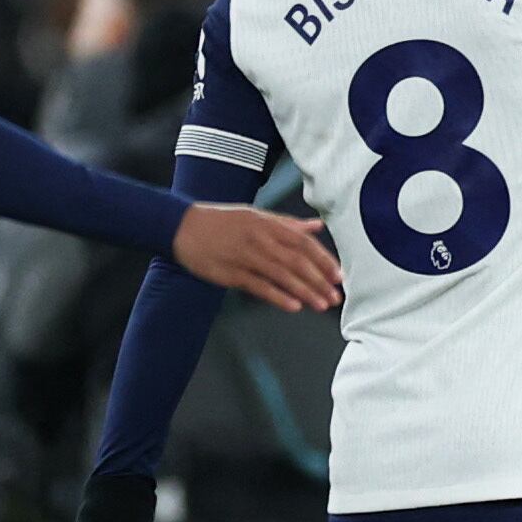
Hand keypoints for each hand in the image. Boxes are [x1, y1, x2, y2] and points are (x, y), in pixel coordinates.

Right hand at [172, 206, 340, 310]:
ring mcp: (245, 256)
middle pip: (297, 260)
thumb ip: (289, 224)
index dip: (323, 260)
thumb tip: (317, 226)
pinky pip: (259, 286)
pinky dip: (277, 296)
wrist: (183, 226)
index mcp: (268, 223)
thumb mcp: (256, 215)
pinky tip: (294, 306)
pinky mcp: (231, 273)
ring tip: (321, 305)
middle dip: (319, 280)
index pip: (303, 242)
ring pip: (281, 275)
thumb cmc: (222, 221)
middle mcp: (260, 238)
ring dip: (305, 291)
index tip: (339, 275)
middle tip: (336, 296)